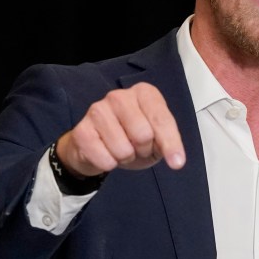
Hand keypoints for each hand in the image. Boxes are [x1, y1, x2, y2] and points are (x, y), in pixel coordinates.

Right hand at [54, 82, 185, 175]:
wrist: (97, 148)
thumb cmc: (132, 138)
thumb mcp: (156, 138)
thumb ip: (167, 142)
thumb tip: (176, 160)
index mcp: (143, 93)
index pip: (162, 120)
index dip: (171, 144)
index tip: (177, 163)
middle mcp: (119, 96)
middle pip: (143, 135)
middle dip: (144, 150)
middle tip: (137, 148)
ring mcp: (97, 110)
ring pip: (123, 150)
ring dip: (125, 158)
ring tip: (121, 150)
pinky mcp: (81, 130)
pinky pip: (105, 160)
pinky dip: (110, 164)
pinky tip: (105, 154)